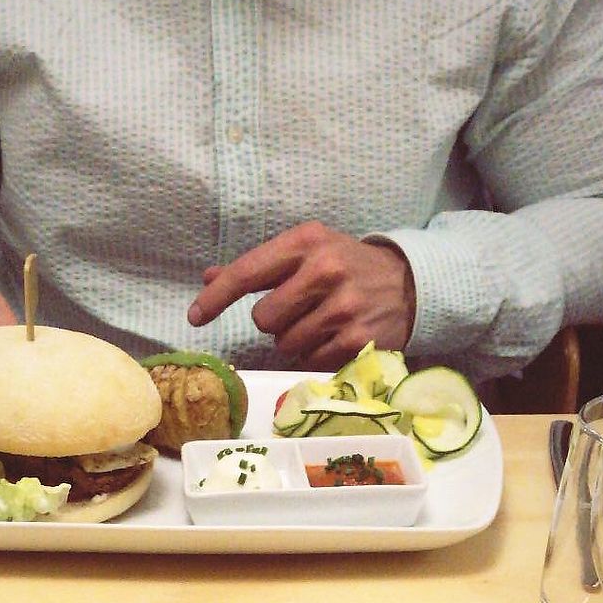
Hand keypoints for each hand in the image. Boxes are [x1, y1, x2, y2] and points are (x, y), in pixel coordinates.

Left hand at [187, 221, 415, 367]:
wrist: (408, 284)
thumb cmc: (346, 266)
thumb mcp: (307, 252)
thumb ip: (259, 267)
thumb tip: (209, 277)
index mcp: (307, 242)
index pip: (248, 272)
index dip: (216, 297)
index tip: (195, 316)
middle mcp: (325, 270)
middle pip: (263, 318)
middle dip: (273, 321)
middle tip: (298, 310)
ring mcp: (343, 307)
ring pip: (285, 344)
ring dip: (294, 340)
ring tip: (319, 323)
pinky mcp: (356, 340)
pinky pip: (310, 360)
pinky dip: (315, 354)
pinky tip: (333, 338)